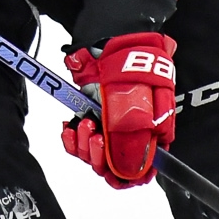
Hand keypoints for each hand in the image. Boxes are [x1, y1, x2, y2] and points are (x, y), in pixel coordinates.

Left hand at [60, 32, 177, 188]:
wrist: (113, 43)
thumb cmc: (134, 71)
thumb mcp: (138, 110)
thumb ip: (134, 145)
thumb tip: (131, 174)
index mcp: (150, 137)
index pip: (139, 172)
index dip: (125, 175)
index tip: (111, 166)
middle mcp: (130, 136)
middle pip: (111, 167)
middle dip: (98, 155)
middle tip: (94, 134)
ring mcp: (109, 127)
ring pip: (92, 155)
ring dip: (83, 145)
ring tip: (83, 124)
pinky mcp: (91, 118)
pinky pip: (78, 141)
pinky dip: (71, 138)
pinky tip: (69, 128)